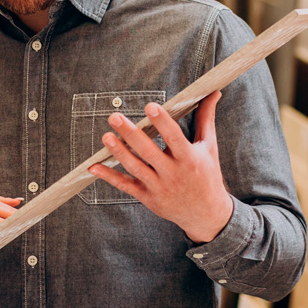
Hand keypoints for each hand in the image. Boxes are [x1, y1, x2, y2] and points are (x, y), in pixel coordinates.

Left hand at [88, 91, 233, 242]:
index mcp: (189, 159)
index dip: (162, 122)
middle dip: (131, 134)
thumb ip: (206, 119)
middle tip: (115, 117)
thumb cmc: (207, 176)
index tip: (150, 106)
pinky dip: (109, 177)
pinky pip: (125, 186)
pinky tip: (94, 166)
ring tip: (106, 136)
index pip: (174, 137)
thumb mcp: (209, 147)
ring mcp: (159, 187)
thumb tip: (213, 93)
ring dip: (119, 152)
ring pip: (135, 168)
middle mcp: (173, 173)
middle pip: (149, 152)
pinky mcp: (148, 198)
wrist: (206, 214)